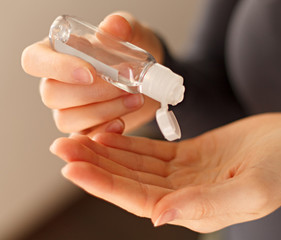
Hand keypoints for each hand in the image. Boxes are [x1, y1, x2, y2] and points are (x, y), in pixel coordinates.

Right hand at [21, 12, 161, 133]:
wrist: (143, 77)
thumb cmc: (127, 52)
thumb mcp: (130, 33)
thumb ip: (123, 27)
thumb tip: (114, 26)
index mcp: (56, 53)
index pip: (35, 60)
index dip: (57, 68)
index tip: (90, 73)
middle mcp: (55, 83)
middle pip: (52, 95)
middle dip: (93, 93)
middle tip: (124, 86)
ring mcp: (67, 108)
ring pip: (68, 119)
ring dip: (103, 112)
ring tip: (135, 99)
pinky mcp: (84, 127)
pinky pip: (84, 136)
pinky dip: (104, 131)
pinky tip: (122, 122)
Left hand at [50, 113, 280, 232]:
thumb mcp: (255, 188)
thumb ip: (209, 205)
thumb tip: (158, 216)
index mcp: (197, 210)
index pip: (141, 200)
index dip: (106, 185)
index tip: (74, 168)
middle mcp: (185, 195)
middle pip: (131, 182)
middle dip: (96, 167)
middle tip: (63, 148)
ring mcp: (185, 174)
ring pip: (137, 165)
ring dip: (106, 154)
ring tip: (76, 140)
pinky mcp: (189, 155)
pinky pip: (151, 151)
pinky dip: (129, 144)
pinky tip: (108, 135)